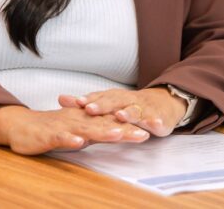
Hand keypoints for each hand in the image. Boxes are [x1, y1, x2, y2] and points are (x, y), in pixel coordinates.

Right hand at [0, 105, 149, 154]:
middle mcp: (77, 120)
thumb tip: (116, 133)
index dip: (129, 125)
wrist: (20, 126)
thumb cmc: (50, 129)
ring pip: (85, 129)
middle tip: (144, 133)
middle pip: (103, 124)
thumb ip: (95, 132)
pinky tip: (79, 142)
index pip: (110, 122)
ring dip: (102, 131)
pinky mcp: (48, 135)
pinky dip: (69, 139)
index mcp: (85, 119)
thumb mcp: (77, 131)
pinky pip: (60, 137)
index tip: (149, 130)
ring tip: (118, 134)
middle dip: (124, 129)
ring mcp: (63, 127)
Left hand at [58, 87, 186, 137]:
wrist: (162, 103)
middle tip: (90, 109)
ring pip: (134, 110)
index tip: (75, 102)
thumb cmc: (130, 105)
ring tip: (120, 115)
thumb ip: (85, 102)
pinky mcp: (157, 118)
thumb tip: (60, 98)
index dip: (87, 100)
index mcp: (113, 97)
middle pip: (113, 101)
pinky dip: (155, 122)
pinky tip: (155, 124)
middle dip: (102, 105)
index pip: (98, 97)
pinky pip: (156, 120)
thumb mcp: (108, 103)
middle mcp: (126, 100)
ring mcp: (142, 108)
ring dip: (128, 112)